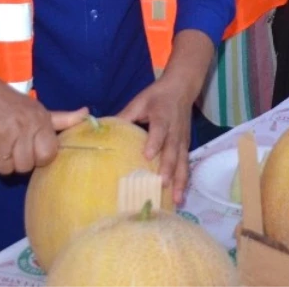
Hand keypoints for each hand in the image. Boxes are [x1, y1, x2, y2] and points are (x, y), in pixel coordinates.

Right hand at [0, 82, 87, 174]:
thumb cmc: (12, 102)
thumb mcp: (39, 109)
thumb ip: (63, 119)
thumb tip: (87, 114)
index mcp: (38, 121)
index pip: (47, 156)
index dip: (41, 156)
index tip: (34, 148)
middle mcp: (20, 129)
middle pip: (26, 166)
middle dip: (21, 161)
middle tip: (16, 146)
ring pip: (6, 169)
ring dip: (4, 162)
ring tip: (3, 144)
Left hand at [118, 75, 195, 203]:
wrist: (181, 88)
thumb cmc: (157, 96)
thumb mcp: (139, 101)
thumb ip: (125, 116)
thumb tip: (103, 130)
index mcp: (162, 116)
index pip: (159, 130)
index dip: (154, 142)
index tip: (147, 156)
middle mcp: (175, 130)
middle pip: (173, 150)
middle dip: (168, 168)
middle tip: (162, 184)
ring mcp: (182, 140)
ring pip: (182, 162)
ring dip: (180, 181)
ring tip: (177, 199)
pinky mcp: (185, 146)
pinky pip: (185, 165)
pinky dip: (184, 181)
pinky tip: (180, 197)